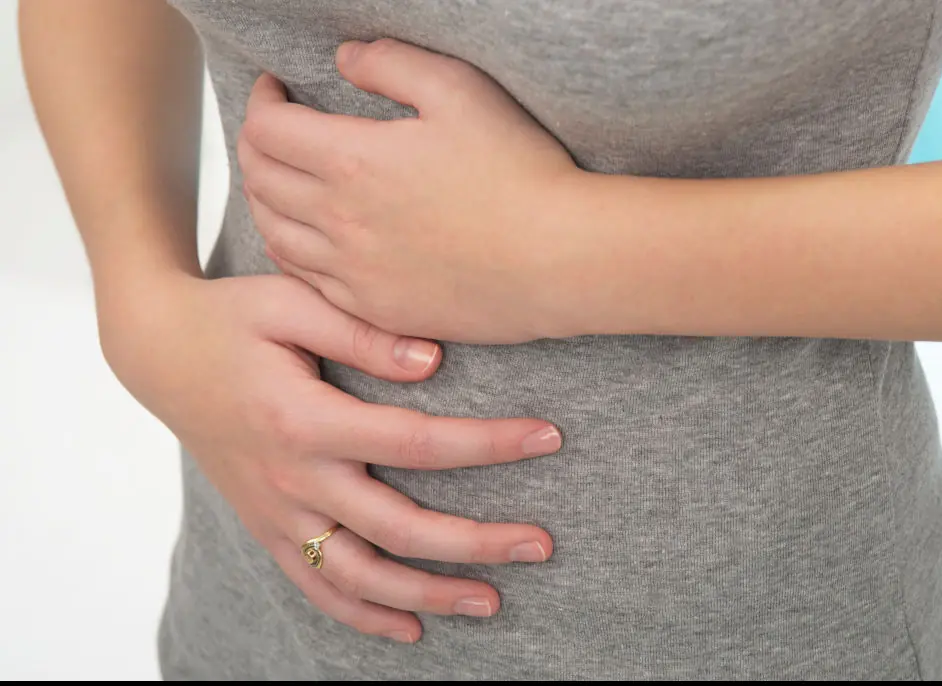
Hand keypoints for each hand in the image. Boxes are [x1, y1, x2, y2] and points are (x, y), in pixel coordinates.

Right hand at [99, 272, 560, 642]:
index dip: (488, 445)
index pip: (416, 443)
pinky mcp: (266, 526)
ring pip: (359, 577)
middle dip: (477, 542)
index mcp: (304, 420)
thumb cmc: (230, 318)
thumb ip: (362, 334)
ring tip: (492, 602)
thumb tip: (435, 362)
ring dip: (428, 595)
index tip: (548, 438)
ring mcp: (276, 512)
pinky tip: (411, 629)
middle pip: (399, 529)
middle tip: (541, 545)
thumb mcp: (289, 302)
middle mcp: (292, 478)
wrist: (158, 352)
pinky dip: (362, 615)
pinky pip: (315, 586)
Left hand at [238, 39, 582, 343]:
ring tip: (282, 181)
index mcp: (352, 161)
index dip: (261, 101)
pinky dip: (291, 251)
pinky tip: (305, 238)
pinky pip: (306, 280)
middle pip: (260, 179)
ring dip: (266, 198)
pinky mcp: (375, 308)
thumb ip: (391, 64)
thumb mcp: (460, 90)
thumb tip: (345, 59)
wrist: (558, 260)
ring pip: (274, 232)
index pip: (268, 128)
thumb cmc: (520, 174)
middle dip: (256, 144)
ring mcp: (354, 272)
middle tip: (274, 130)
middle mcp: (340, 221)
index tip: (276, 90)